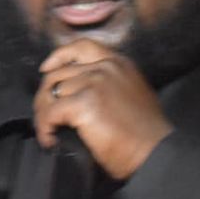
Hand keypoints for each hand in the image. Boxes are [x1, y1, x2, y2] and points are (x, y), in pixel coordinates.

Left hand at [33, 39, 172, 179]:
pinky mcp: (84, 103)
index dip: (58, 56)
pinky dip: (44, 129)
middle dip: (45, 97)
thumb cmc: (146, 133)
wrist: (156, 151)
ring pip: (50, 94)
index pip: (81, 47)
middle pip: (58, 74)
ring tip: (48, 131)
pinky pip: (49, 114)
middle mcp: (105, 67)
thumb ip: (108, 84)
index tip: (46, 68)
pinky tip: (50, 140)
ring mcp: (94, 82)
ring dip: (43, 115)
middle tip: (45, 117)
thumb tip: (77, 92)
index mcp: (118, 63)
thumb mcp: (132, 93)